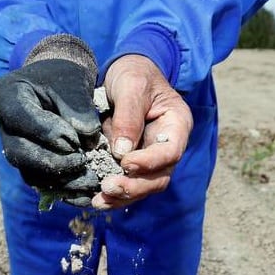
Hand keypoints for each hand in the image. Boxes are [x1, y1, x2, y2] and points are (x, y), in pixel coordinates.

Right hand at [0, 57, 100, 204]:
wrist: (60, 85)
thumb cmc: (64, 78)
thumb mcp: (73, 82)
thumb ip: (78, 108)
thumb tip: (87, 141)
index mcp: (7, 97)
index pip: (22, 120)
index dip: (49, 133)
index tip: (75, 140)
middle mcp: (4, 127)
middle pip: (21, 153)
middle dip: (54, 162)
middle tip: (82, 161)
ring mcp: (14, 148)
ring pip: (31, 174)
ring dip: (61, 181)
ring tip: (90, 180)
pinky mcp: (28, 165)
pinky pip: (42, 184)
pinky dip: (64, 190)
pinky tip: (86, 192)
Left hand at [92, 55, 192, 209]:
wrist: (127, 74)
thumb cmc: (134, 74)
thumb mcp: (131, 86)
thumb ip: (129, 116)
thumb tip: (121, 152)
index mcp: (177, 125)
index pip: (170, 152)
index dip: (149, 162)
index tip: (125, 163)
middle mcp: (168, 147)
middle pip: (159, 177)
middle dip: (134, 187)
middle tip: (108, 187)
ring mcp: (152, 159)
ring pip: (144, 187)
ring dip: (122, 197)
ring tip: (99, 201)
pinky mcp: (135, 166)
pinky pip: (129, 184)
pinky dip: (114, 196)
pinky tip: (97, 200)